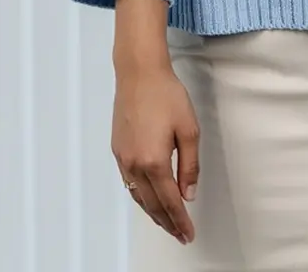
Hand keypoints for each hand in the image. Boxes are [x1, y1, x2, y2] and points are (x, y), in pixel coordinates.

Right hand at [112, 64, 199, 246]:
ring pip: (138, 197)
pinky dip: (141, 197)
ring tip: (166, 223)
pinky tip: (148, 199)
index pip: (169, 201)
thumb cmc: (165, 95)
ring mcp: (123, 158)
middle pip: (152, 205)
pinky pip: (129, 184)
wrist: (139, 73)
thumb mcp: (189, 128)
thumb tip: (188, 194)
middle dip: (167, 223)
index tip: (188, 234)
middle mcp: (134, 165)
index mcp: (154, 161)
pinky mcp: (117, 150)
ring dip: (153, 213)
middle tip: (180, 235)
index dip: (180, 220)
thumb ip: (190, 165)